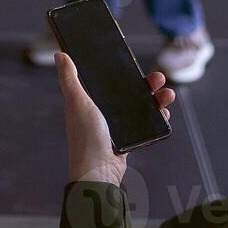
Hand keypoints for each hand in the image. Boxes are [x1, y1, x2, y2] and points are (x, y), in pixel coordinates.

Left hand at [56, 52, 174, 185]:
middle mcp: (102, 112)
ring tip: (167, 94)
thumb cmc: (85, 138)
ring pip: (140, 107)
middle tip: (158, 77)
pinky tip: (164, 113)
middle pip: (128, 92)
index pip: (108, 80)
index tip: (135, 61)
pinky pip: (145, 124)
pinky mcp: (128, 139)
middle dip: (145, 84)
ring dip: (155, 99)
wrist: (99, 172)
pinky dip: (156, 118)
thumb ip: (69, 79)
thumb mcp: (77, 103)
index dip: (121, 70)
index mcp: (89, 101)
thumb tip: (60, 54)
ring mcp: (116, 126)